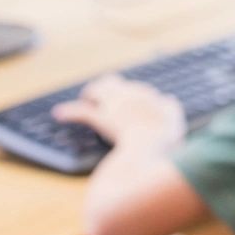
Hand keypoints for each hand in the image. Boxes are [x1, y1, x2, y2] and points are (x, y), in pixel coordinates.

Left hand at [52, 75, 187, 149]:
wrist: (152, 150)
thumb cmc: (166, 141)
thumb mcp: (175, 124)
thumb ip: (171, 109)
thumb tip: (168, 98)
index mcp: (151, 98)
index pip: (139, 91)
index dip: (132, 98)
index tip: (128, 106)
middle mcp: (133, 96)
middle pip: (115, 84)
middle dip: (108, 89)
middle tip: (101, 98)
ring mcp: (117, 106)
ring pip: (98, 89)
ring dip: (91, 92)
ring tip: (86, 98)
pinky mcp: (102, 119)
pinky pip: (82, 111)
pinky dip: (70, 112)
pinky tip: (59, 113)